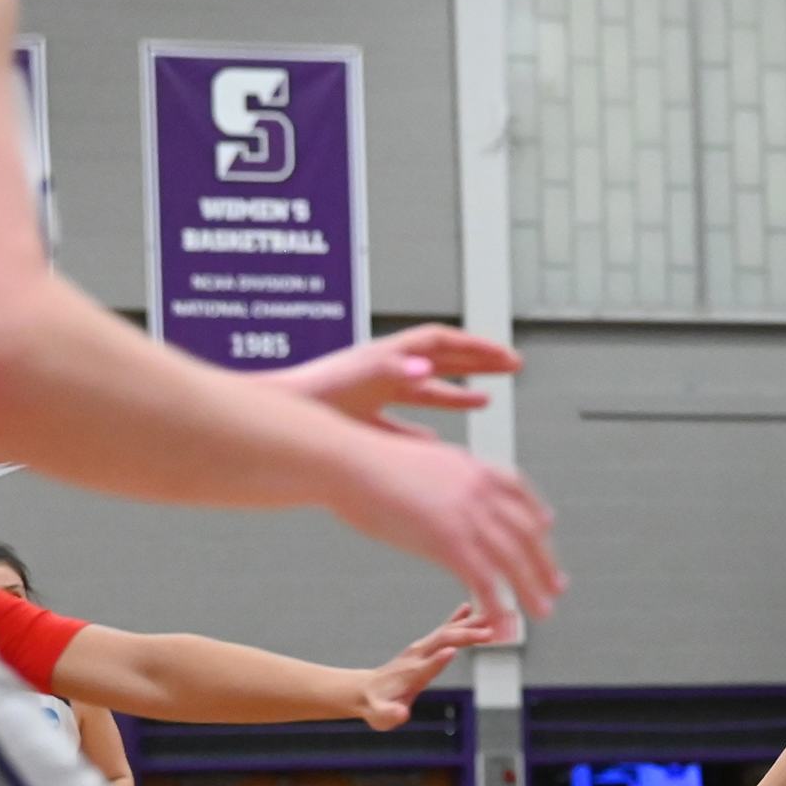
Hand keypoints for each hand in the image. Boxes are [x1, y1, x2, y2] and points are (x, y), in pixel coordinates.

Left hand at [270, 325, 516, 431]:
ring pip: (424, 391)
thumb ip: (399, 374)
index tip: (508, 358)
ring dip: (455, 393)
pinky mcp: (358, 419)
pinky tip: (433, 442)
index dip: (478, 348)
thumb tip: (429, 369)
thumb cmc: (311, 398)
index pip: (443, 342)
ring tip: (483, 401)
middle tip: (511, 368)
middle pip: (439, 360)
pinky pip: (401, 422)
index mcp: (387, 358)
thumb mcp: (363, 382)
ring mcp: (371, 394)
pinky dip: (423, 428)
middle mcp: (381, 371)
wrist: (274, 415)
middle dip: (477, 363)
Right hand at [328, 427, 562, 621]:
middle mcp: (479, 490)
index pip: (519, 492)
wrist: (345, 461)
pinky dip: (499, 605)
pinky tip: (505, 623)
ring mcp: (467, 515)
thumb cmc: (366, 460)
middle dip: (543, 561)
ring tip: (542, 612)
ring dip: (531, 590)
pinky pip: (483, 580)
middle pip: (525, 531)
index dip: (536, 515)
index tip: (546, 530)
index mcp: (473, 467)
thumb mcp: (419, 459)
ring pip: (512, 560)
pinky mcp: (448, 541)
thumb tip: (439, 470)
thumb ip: (441, 472)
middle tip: (555, 585)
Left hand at [357, 602, 506, 727]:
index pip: (425, 666)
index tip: (453, 651)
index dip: (437, 660)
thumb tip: (401, 713)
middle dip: (464, 637)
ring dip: (467, 626)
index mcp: (410, 675)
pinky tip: (469, 610)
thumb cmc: (377, 705)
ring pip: (446, 632)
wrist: (365, 690)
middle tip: (488, 634)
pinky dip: (457, 619)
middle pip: (442, 642)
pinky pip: (443, 630)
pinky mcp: (424, 646)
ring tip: (489, 619)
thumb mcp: (381, 716)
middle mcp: (415, 658)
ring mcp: (419, 649)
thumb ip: (390, 714)